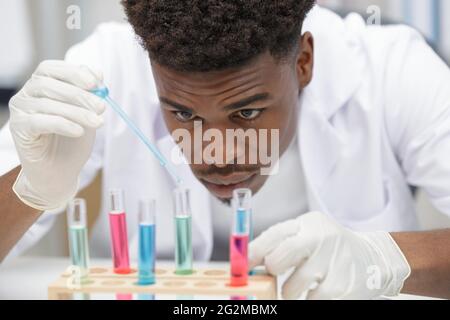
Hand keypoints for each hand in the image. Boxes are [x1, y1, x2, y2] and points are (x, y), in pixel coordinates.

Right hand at [9, 60, 105, 210]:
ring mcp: (20, 111)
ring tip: (97, 122)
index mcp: (41, 85)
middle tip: (102, 107)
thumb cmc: (72, 141)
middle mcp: (27, 94)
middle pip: (49, 84)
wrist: (60, 172)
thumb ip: (90, 94)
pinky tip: (79, 131)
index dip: (73, 72)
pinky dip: (63, 124)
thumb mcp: (87, 114)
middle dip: (80, 95)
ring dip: (77, 112)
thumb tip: (98, 71)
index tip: (95, 83)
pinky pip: (40, 121)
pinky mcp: (18, 128)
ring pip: (47, 104)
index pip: (51, 68)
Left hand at [249, 212, 410, 298]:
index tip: (240, 267)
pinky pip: (312, 301)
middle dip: (272, 270)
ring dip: (290, 291)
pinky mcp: (344, 287)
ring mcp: (335, 262)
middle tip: (276, 273)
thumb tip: (248, 260)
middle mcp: (322, 239)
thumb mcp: (307, 233)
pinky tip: (317, 291)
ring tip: (301, 284)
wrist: (373, 258)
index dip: (253, 252)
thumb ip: (280, 242)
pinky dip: (309, 299)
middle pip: (280, 258)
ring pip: (292, 287)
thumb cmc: (328, 246)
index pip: (274, 235)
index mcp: (309, 224)